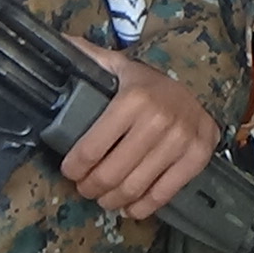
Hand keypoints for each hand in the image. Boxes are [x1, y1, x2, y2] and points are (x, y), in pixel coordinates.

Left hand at [58, 35, 219, 219]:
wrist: (197, 91)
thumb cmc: (148, 84)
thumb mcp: (117, 66)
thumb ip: (86, 58)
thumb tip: (56, 44)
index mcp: (132, 99)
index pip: (91, 148)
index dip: (74, 167)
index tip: (70, 170)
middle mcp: (158, 120)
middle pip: (110, 174)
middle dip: (90, 187)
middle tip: (85, 187)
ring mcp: (180, 141)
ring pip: (134, 188)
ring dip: (112, 200)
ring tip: (104, 197)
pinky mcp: (197, 157)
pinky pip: (163, 194)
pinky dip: (142, 207)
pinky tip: (130, 206)